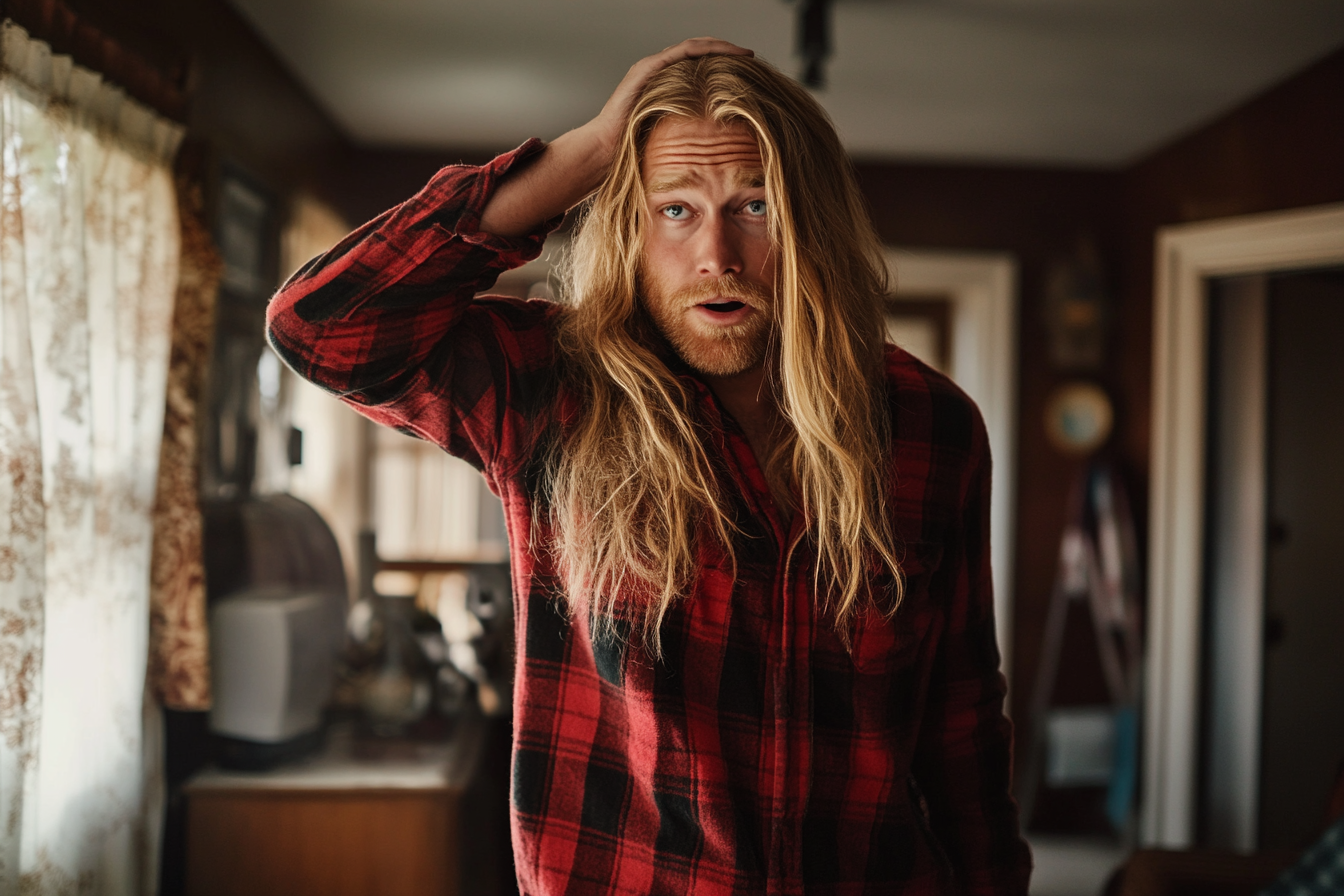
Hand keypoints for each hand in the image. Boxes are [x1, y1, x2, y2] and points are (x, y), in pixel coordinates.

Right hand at [586, 37, 754, 154]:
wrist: (606, 150)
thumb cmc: (634, 151)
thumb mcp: (672, 138)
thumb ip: (688, 130)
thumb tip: (718, 143)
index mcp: (663, 84)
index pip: (697, 65)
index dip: (722, 62)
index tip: (747, 68)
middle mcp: (657, 71)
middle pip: (697, 52)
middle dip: (725, 51)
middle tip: (750, 55)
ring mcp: (650, 67)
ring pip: (692, 47)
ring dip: (719, 47)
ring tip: (743, 52)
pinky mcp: (646, 69)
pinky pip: (680, 53)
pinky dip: (703, 50)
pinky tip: (723, 53)